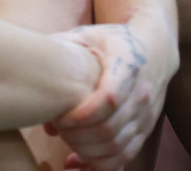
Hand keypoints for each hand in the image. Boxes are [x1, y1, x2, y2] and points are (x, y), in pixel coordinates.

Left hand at [47, 16, 177, 170]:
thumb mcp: (90, 33)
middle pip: (109, 129)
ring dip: (86, 152)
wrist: (156, 49)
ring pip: (116, 148)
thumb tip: (34, 67)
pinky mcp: (145, 131)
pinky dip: (99, 165)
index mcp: (128, 65)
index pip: (109, 99)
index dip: (81, 115)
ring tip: (66, 141)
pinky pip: (124, 157)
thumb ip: (62, 45)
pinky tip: (78, 160)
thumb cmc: (115, 41)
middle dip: (77, 136)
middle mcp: (141, 94)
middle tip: (58, 128)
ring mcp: (146, 116)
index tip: (60, 116)